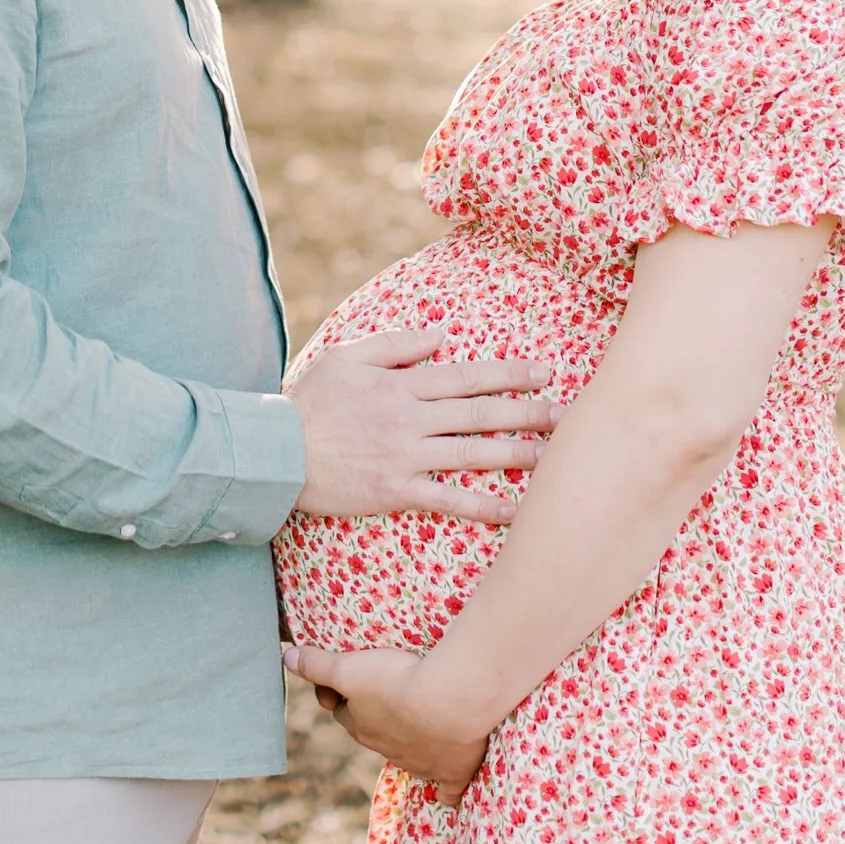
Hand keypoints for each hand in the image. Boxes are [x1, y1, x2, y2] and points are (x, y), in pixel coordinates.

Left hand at [283, 640, 489, 802]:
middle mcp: (388, 750)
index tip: (346, 680)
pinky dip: (446, 792)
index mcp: (362, 727)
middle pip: (372, 734)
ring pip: (408, 758)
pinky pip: (447, 791)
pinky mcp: (453, 772)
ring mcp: (421, 764)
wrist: (449, 702)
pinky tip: (446, 794)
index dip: (341, 696)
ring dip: (408, 743)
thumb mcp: (350, 667)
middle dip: (372, 718)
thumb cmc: (396, 681)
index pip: (343, 714)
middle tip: (383, 691)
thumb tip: (286, 659)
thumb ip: (318, 665)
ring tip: (417, 721)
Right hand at [286, 330, 552, 522]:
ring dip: (515, 454)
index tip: (544, 372)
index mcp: (401, 385)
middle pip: (478, 414)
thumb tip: (442, 333)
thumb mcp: (347, 356)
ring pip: (472, 454)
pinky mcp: (396, 492)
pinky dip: (483, 504)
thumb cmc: (310, 401)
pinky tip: (514, 510)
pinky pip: (447, 499)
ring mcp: (405, 458)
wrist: (278, 454)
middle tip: (566, 414)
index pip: (465, 375)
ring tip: (553, 456)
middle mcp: (410, 420)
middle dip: (526, 411)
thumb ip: (396, 343)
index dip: (508, 374)